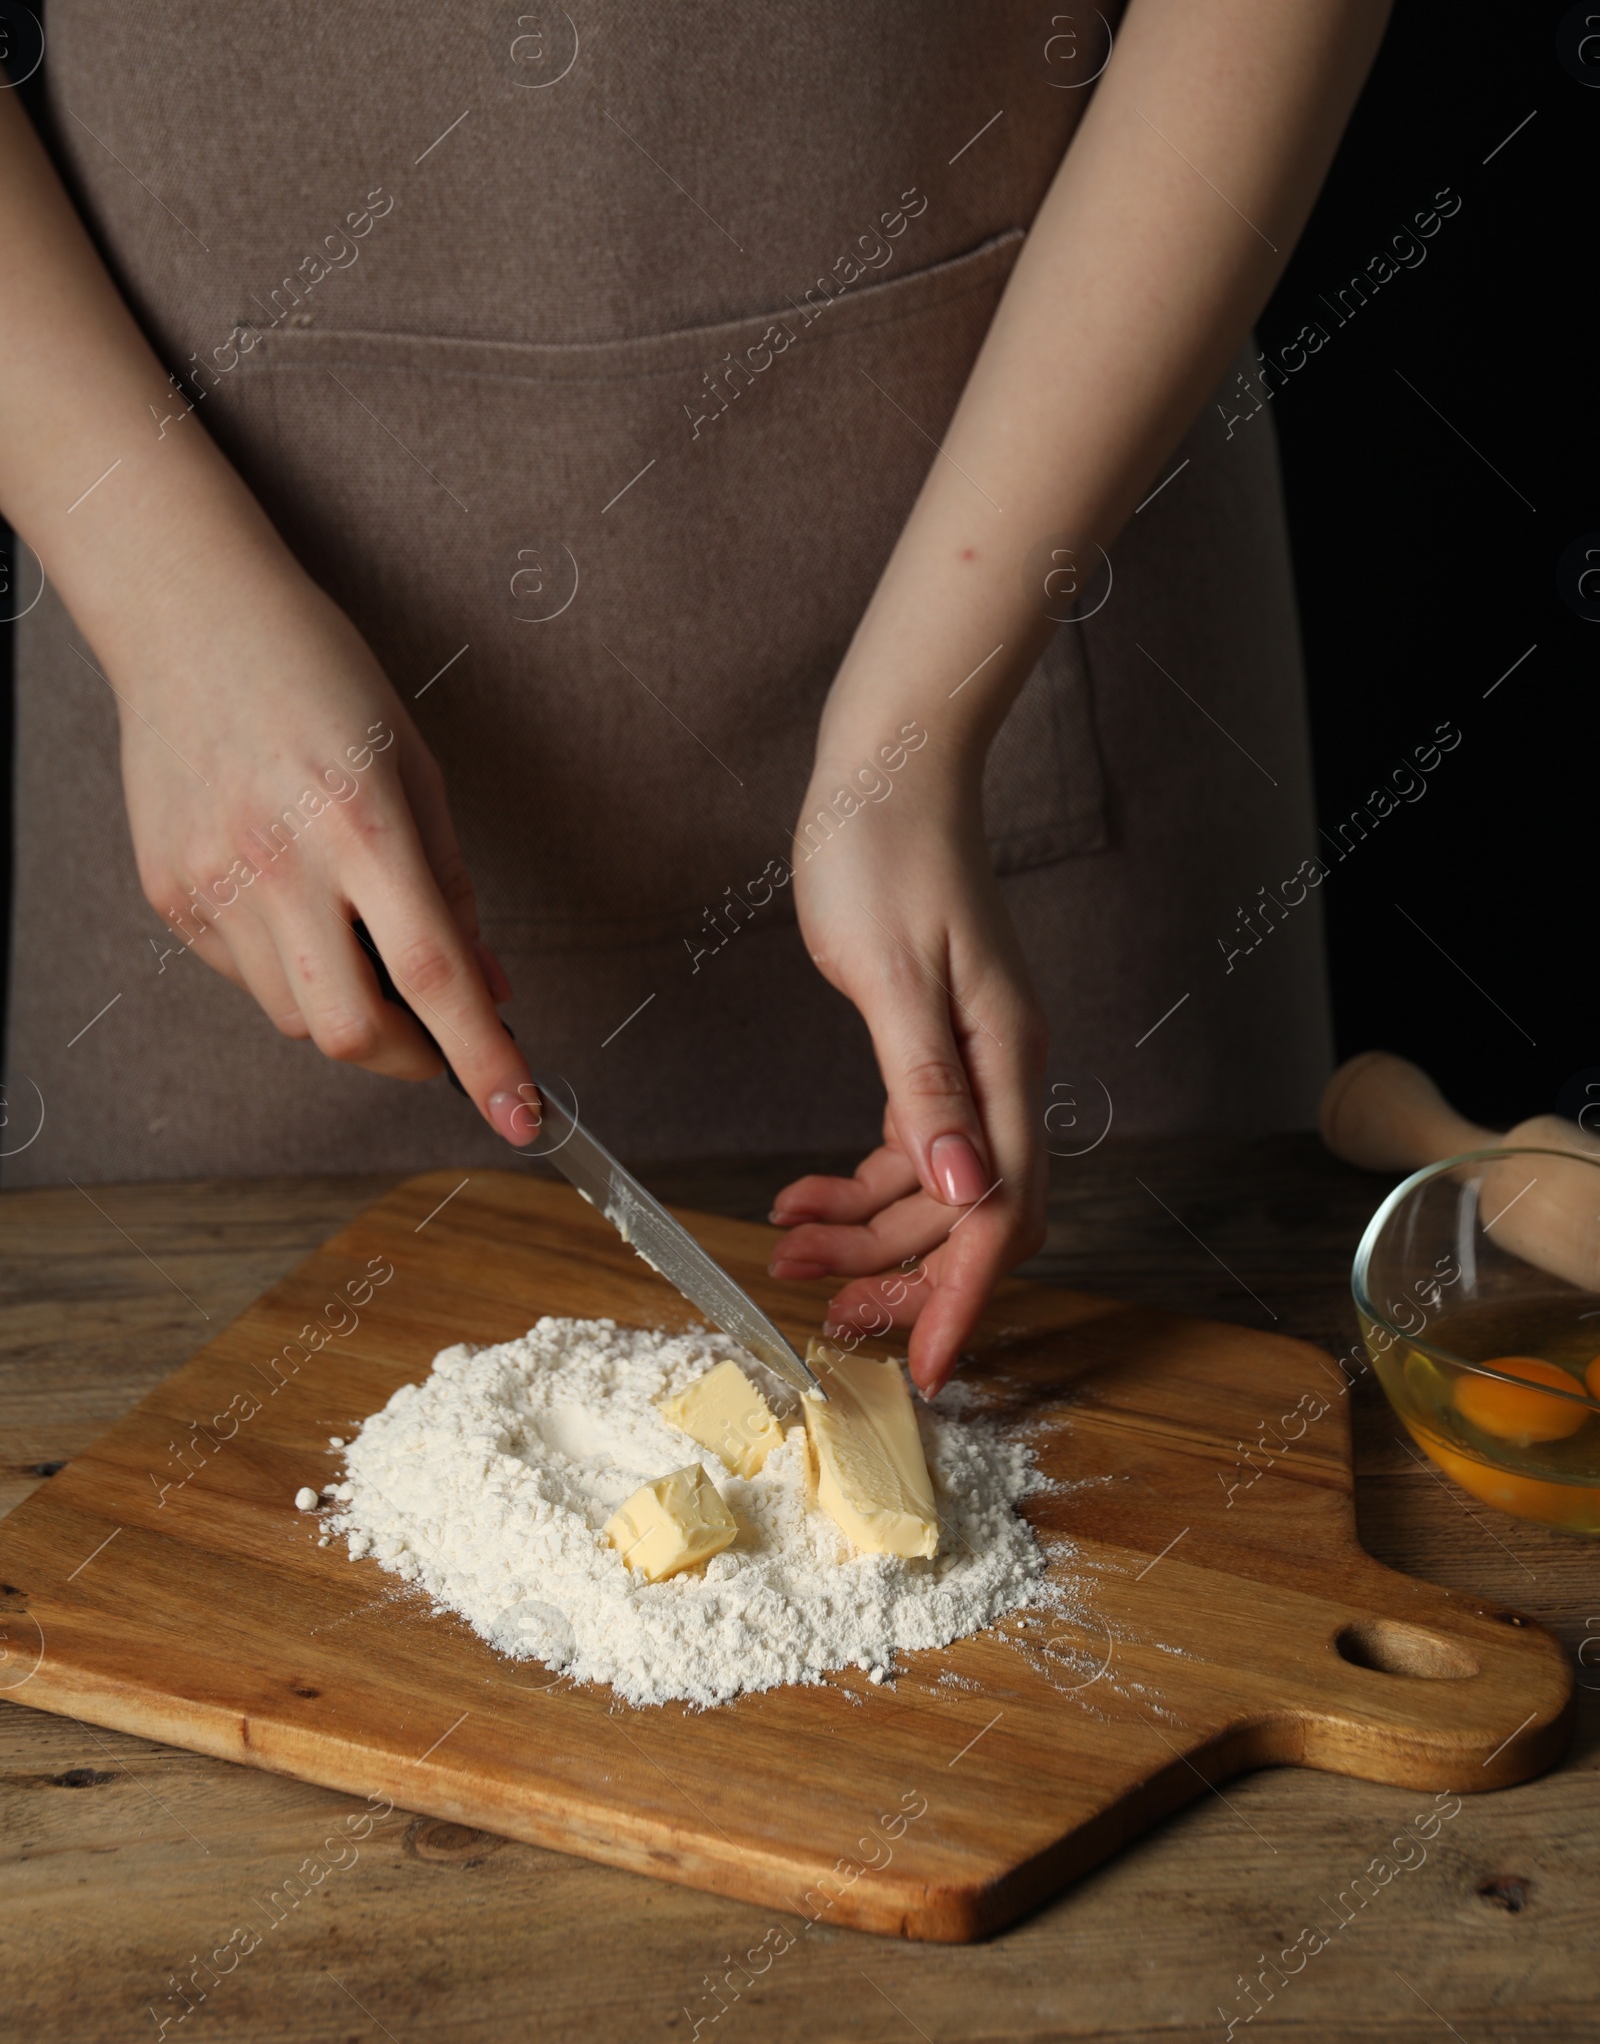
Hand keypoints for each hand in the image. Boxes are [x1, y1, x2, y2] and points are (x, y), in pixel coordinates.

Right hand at [110, 544, 539, 1144]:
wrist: (193, 622)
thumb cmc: (321, 680)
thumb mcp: (415, 769)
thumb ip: (453, 889)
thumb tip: (492, 989)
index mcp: (362, 822)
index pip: (436, 976)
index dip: (486, 1060)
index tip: (523, 1117)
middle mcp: (280, 862)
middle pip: (353, 1030)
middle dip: (413, 1059)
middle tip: (441, 1034)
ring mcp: (213, 883)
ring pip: (295, 1017)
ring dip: (350, 1011)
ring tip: (359, 939)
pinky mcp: (168, 894)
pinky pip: (244, 978)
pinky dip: (289, 970)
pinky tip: (295, 904)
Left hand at [768, 744, 1046, 1393]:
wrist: (888, 770)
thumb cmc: (887, 853)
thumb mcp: (893, 974)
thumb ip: (924, 1087)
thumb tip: (960, 1189)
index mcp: (1004, 1061)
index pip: (1001, 1211)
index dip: (963, 1297)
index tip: (923, 1366)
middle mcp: (1001, 1073)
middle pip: (971, 1216)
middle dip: (902, 1276)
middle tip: (821, 1309)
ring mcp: (970, 1061)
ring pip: (934, 1190)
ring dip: (868, 1233)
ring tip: (788, 1244)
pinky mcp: (931, 1046)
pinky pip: (910, 1145)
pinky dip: (861, 1183)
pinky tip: (806, 1194)